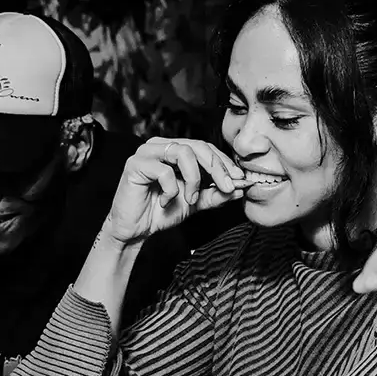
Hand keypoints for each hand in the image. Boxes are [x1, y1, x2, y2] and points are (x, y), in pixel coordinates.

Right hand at [102, 137, 246, 244]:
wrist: (135, 230)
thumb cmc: (161, 212)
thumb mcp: (196, 202)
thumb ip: (216, 194)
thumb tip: (241, 187)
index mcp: (175, 149)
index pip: (205, 148)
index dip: (224, 162)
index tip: (240, 179)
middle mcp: (161, 146)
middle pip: (197, 146)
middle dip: (217, 167)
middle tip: (228, 186)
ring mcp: (147, 153)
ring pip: (183, 153)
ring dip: (194, 179)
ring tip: (192, 199)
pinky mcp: (135, 164)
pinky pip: (164, 171)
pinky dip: (172, 189)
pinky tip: (166, 202)